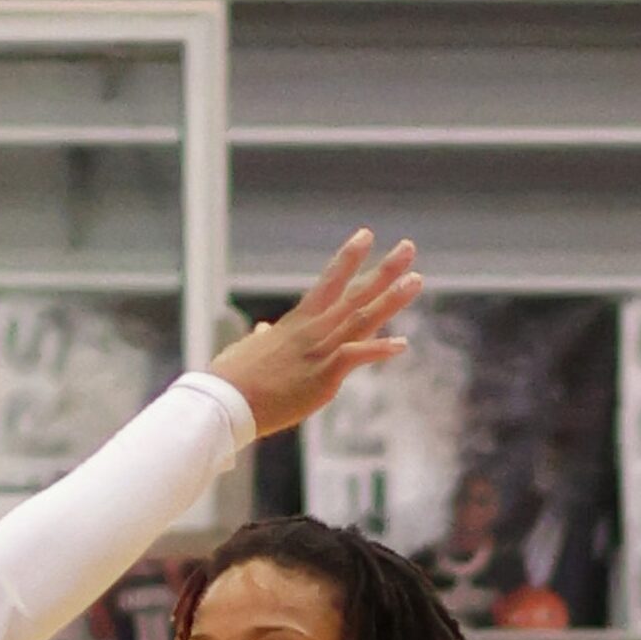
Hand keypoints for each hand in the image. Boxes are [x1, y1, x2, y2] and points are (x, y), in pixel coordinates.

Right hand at [209, 230, 420, 437]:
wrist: (224, 404)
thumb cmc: (229, 381)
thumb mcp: (244, 352)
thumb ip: (260, 339)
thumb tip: (261, 331)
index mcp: (294, 324)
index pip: (327, 283)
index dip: (348, 259)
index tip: (365, 235)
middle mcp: (311, 332)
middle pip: (353, 295)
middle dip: (383, 271)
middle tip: (408, 247)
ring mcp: (318, 353)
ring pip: (361, 319)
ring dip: (390, 299)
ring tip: (415, 279)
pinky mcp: (321, 377)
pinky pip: (355, 357)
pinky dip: (378, 350)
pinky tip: (402, 344)